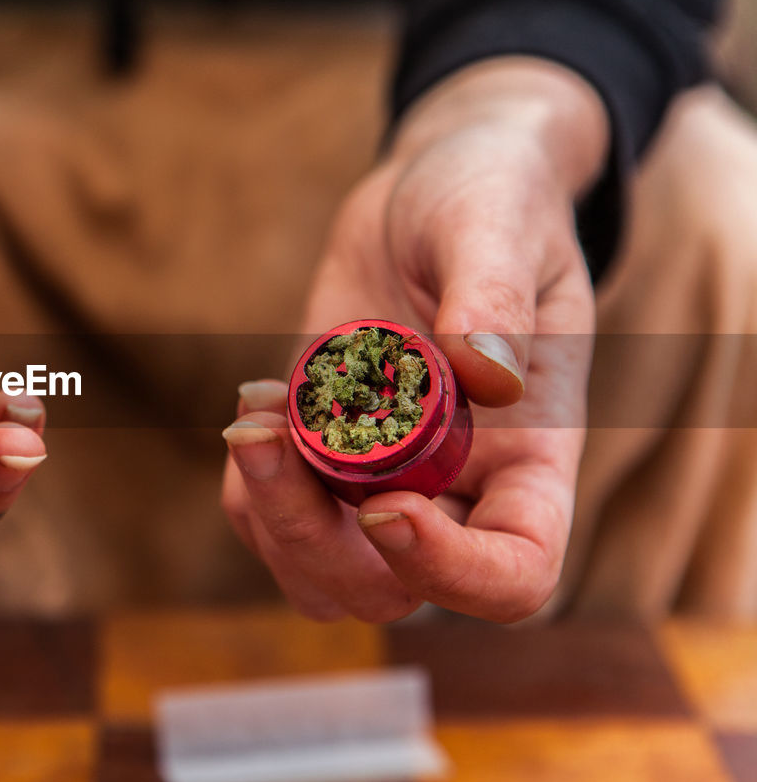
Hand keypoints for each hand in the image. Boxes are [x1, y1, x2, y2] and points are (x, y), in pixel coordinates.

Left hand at [222, 58, 603, 622]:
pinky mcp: (325, 454)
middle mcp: (459, 487)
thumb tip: (485, 373)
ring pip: (319, 573)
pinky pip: (273, 517)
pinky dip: (249, 482)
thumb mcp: (499, 221)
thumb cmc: (490, 195)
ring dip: (269, 515)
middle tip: (266, 433)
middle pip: (387, 592)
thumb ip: (494, 294)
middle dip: (310, 537)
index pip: (515, 572)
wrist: (432, 189)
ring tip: (256, 415)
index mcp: (532, 456)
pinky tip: (257, 403)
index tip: (386, 503)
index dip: (450, 570)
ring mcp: (386, 478)